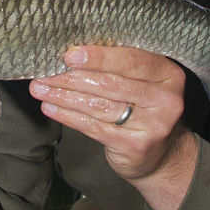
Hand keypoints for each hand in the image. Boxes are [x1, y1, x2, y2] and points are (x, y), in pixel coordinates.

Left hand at [30, 45, 198, 209]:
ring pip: (99, 105)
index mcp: (168, 74)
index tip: (68, 54)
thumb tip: (72, 52)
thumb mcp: (143, 82)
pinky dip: (68, 116)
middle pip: (111, 83)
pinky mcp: (135, 146)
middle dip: (73, 77)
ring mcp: (153, 125)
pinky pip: (94, 127)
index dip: (98, 57)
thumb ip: (118, 66)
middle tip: (45, 72)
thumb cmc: (144, 108)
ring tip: (40, 89)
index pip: (131, 60)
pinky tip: (51, 108)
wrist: (163, 157)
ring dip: (64, 96)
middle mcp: (166, 99)